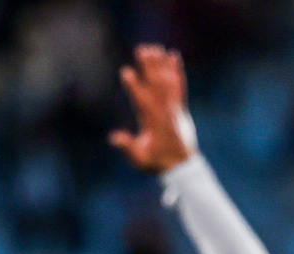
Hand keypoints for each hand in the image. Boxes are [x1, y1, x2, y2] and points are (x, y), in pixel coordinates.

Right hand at [109, 44, 195, 173]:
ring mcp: (174, 107)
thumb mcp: (139, 159)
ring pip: (167, 81)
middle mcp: (166, 111)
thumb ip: (128, 147)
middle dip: (149, 66)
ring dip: (160, 63)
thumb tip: (113, 137)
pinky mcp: (180, 106)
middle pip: (156, 84)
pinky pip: (178, 84)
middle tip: (141, 48)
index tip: (125, 71)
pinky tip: (172, 55)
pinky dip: (176, 70)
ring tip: (153, 47)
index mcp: (154, 122)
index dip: (134, 85)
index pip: (143, 100)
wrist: (181, 165)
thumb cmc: (157, 162)